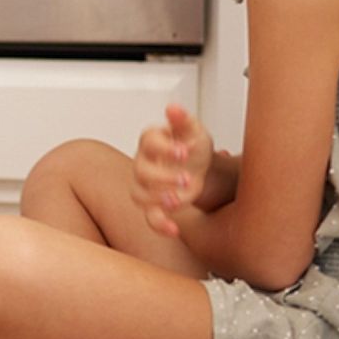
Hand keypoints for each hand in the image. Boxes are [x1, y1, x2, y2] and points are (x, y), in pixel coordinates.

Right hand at [133, 103, 214, 238]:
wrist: (198, 166)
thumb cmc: (191, 144)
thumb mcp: (193, 129)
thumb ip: (183, 120)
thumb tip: (173, 108)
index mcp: (151, 141)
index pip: (148, 141)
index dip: (165, 148)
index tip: (184, 151)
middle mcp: (143, 162)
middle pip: (141, 171)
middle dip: (163, 177)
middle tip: (186, 178)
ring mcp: (146, 186)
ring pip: (139, 195)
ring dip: (158, 200)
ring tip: (178, 200)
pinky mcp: (155, 205)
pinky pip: (149, 218)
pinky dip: (160, 225)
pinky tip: (174, 229)